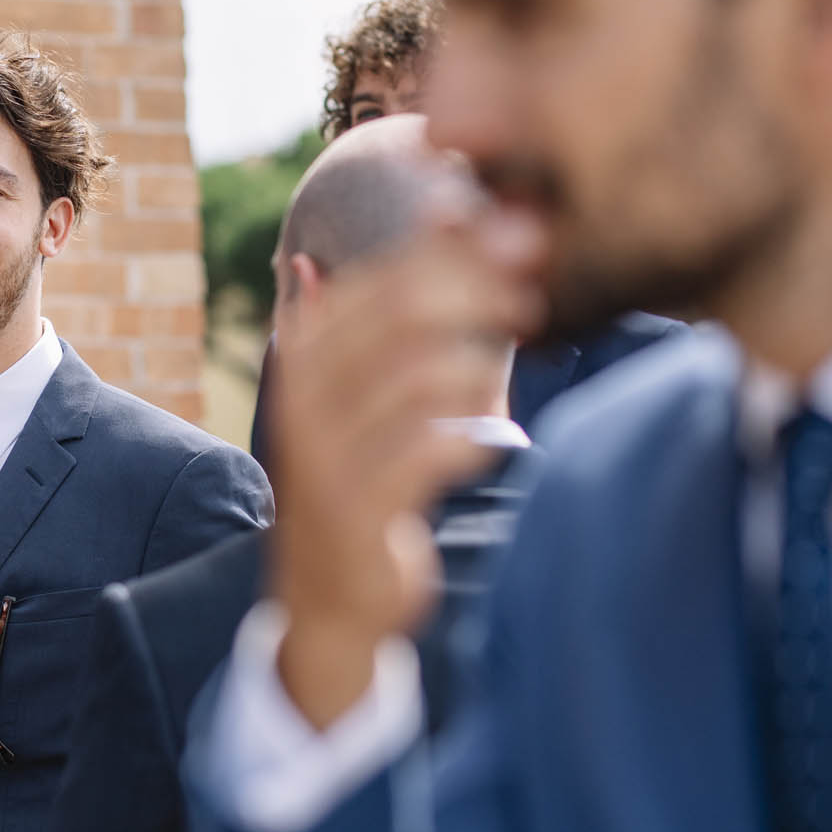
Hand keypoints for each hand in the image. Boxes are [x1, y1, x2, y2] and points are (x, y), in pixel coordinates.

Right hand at [272, 211, 543, 728]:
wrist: (326, 604)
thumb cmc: (349, 490)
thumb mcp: (330, 408)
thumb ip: (336, 336)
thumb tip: (306, 259)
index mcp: (299, 366)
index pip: (371, 284)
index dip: (441, 250)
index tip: (512, 227)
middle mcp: (302, 405)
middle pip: (391, 319)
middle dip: (469, 286)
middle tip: (532, 274)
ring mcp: (323, 460)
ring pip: (411, 381)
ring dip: (476, 359)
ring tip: (516, 351)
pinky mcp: (354, 514)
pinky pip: (421, 456)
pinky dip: (465, 438)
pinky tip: (494, 438)